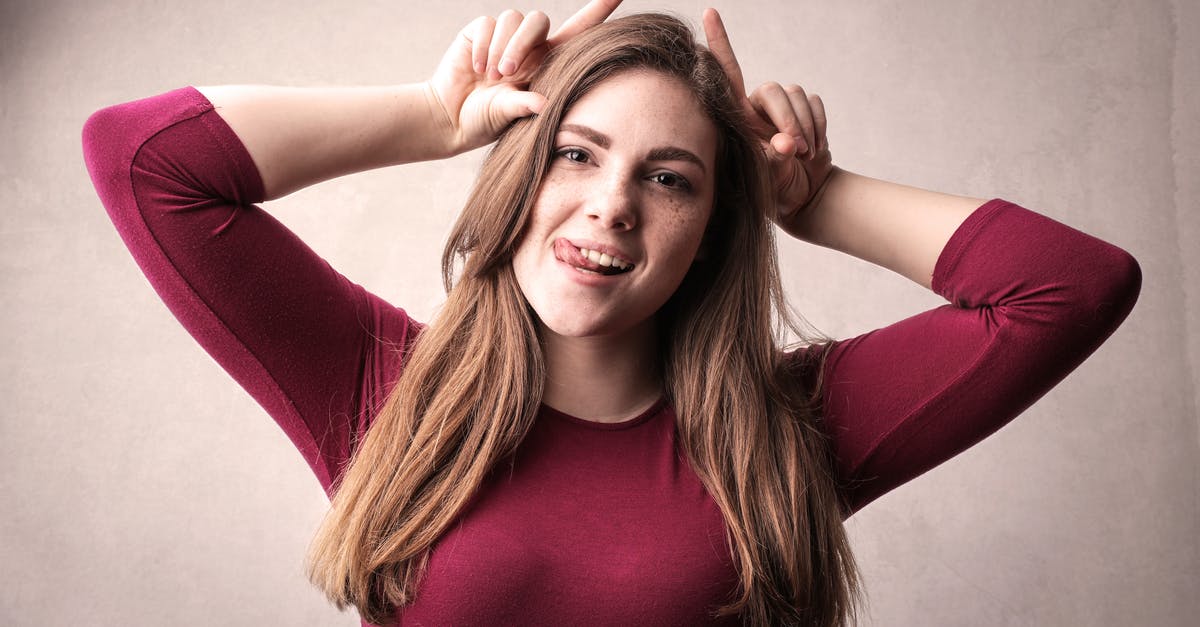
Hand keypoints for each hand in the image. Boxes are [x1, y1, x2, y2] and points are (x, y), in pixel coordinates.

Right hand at [428, 0, 622, 154]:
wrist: (452, 119)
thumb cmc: (487, 121)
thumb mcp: (509, 115)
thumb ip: (525, 105)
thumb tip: (545, 103)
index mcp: (545, 62)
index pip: (576, 31)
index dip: (596, 11)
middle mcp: (527, 45)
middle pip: (538, 20)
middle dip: (523, 44)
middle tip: (508, 73)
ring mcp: (502, 37)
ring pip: (513, 18)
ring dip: (503, 47)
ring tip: (493, 76)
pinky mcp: (479, 33)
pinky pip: (488, 24)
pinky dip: (483, 46)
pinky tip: (478, 68)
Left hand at [702, 9, 834, 234]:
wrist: (803, 193)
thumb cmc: (774, 187)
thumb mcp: (767, 178)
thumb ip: (773, 160)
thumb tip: (786, 144)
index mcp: (738, 117)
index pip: (726, 75)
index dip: (719, 43)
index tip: (709, 12)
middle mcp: (757, 107)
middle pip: (773, 90)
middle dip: (788, 120)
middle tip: (796, 150)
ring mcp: (782, 108)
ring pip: (796, 95)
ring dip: (806, 126)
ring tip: (805, 154)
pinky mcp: (805, 109)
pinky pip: (815, 102)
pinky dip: (819, 126)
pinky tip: (815, 148)